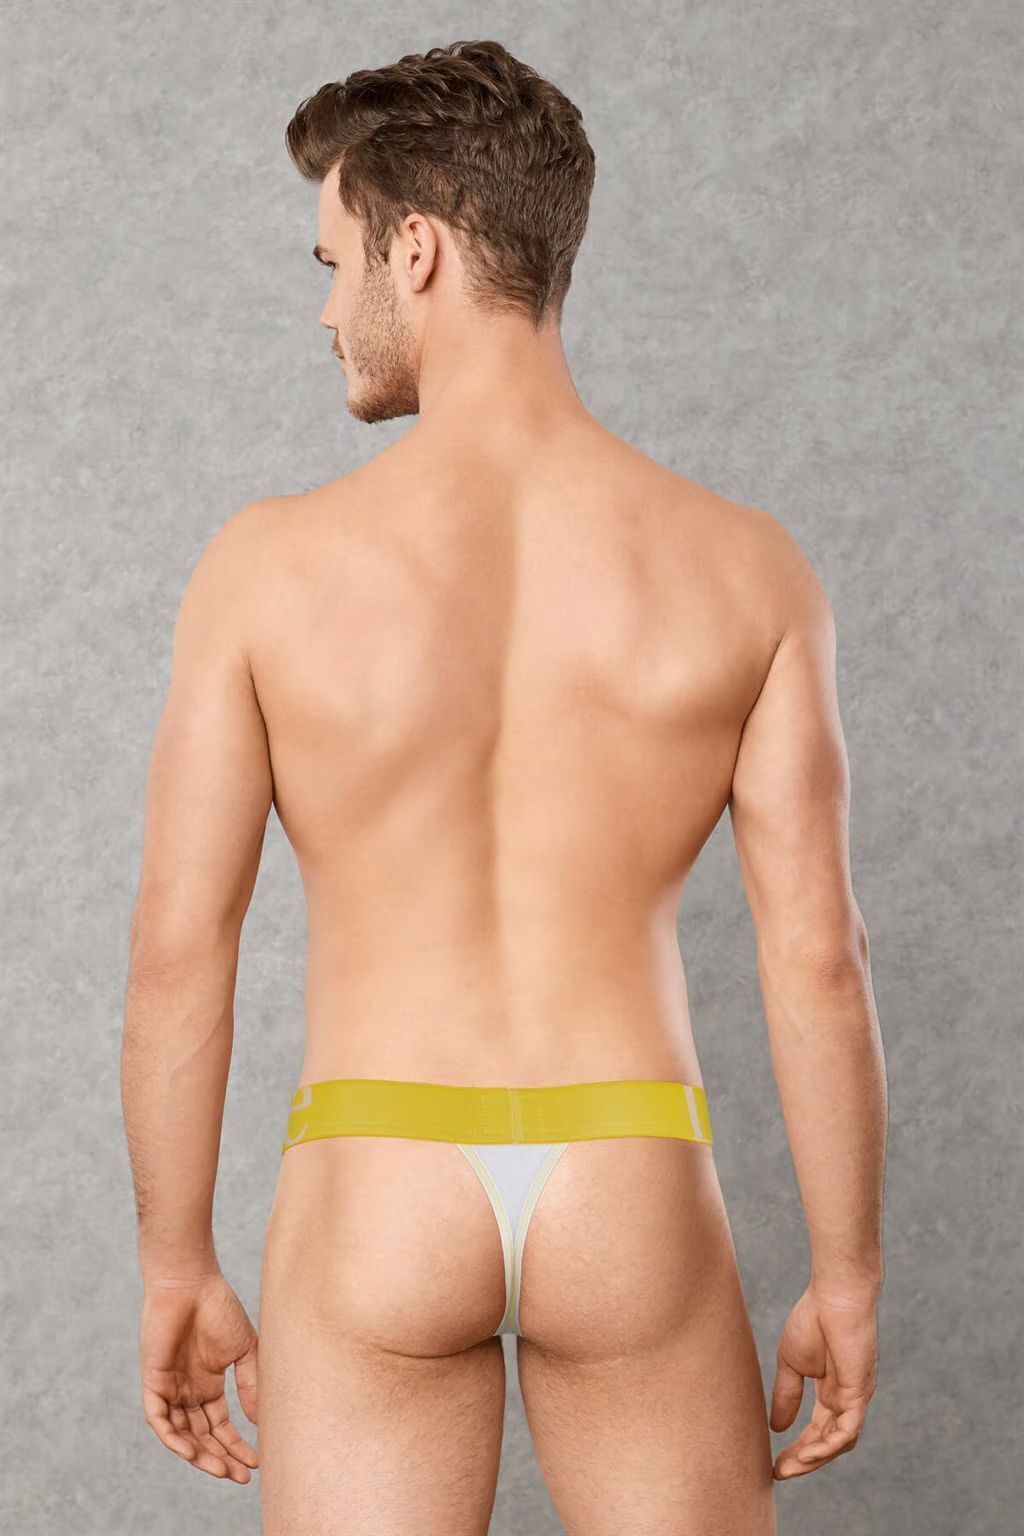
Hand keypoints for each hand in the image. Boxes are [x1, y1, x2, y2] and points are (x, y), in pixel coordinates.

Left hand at [139, 1270, 259, 1481]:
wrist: (192, 1281)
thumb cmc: (219, 1307)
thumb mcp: (244, 1349)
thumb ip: (251, 1383)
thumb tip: (259, 1422)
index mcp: (208, 1384)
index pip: (220, 1426)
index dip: (236, 1446)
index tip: (256, 1461)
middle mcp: (188, 1391)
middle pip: (202, 1436)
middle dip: (221, 1459)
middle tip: (240, 1476)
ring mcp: (170, 1387)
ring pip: (181, 1434)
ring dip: (199, 1455)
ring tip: (221, 1470)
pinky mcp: (153, 1381)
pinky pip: (158, 1419)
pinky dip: (172, 1437)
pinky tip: (190, 1451)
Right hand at [770, 1281, 878, 1478]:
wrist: (833, 1296)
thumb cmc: (813, 1319)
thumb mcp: (791, 1363)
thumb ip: (786, 1394)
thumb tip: (777, 1427)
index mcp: (831, 1391)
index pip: (817, 1430)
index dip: (797, 1448)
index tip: (774, 1464)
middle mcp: (846, 1400)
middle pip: (828, 1442)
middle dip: (803, 1460)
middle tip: (779, 1473)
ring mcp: (855, 1398)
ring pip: (839, 1442)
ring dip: (814, 1458)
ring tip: (789, 1467)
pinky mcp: (860, 1393)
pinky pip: (847, 1430)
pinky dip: (828, 1445)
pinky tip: (807, 1452)